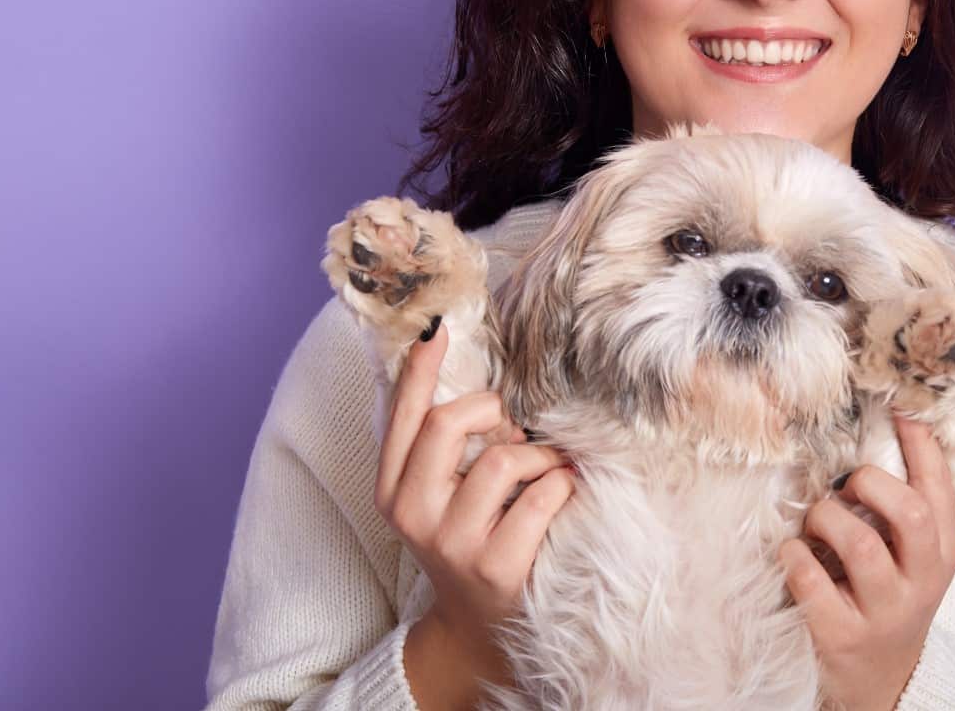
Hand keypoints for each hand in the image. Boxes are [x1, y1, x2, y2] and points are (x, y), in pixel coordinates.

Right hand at [377, 322, 576, 707]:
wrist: (480, 626)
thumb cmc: (470, 537)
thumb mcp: (440, 492)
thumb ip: (444, 442)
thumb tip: (460, 362)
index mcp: (392, 488)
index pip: (402, 416)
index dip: (419, 368)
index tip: (438, 327)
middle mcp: (414, 513)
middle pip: (446, 425)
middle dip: (490, 409)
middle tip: (513, 424)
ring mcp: (454, 543)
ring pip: (502, 459)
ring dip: (538, 454)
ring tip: (547, 466)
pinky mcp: (497, 567)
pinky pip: (542, 496)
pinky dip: (561, 485)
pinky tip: (562, 493)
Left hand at [778, 415, 954, 710]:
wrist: (882, 680)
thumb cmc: (890, 598)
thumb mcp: (914, 557)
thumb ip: (905, 506)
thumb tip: (884, 426)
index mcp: (943, 551)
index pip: (939, 487)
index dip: (919, 442)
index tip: (898, 405)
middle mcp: (921, 581)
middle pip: (908, 513)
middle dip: (869, 485)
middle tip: (846, 487)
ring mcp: (884, 611)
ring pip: (859, 543)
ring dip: (826, 519)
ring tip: (815, 523)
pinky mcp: (843, 635)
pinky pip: (811, 579)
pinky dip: (794, 556)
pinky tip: (792, 554)